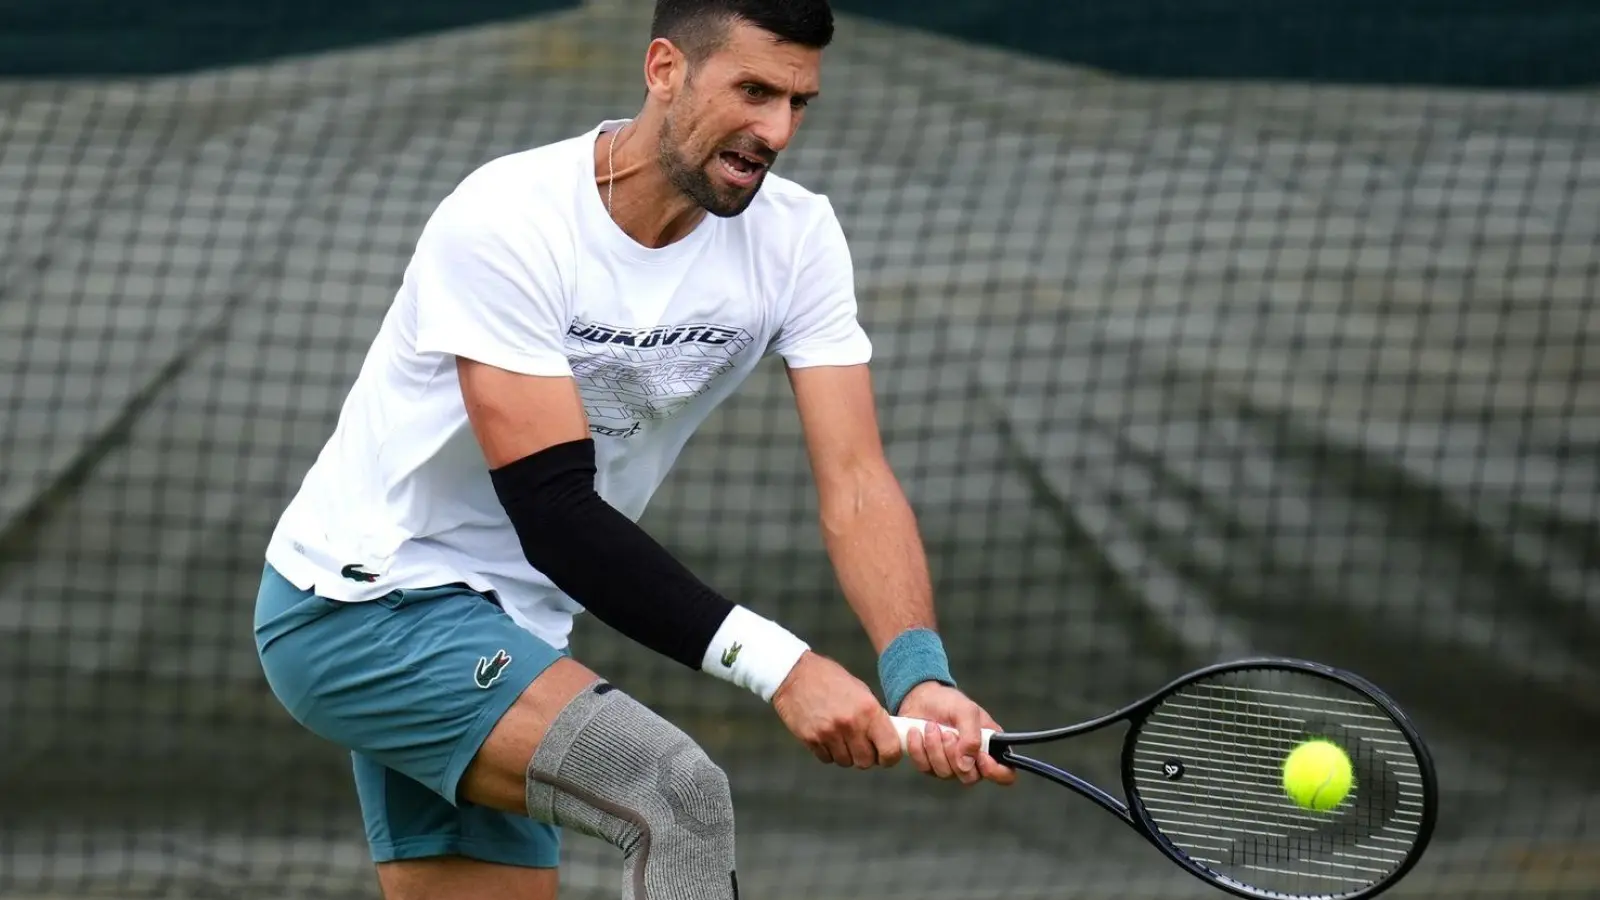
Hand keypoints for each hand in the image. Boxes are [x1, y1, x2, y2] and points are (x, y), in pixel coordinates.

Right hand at [772, 651, 903, 769]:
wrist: (795, 674)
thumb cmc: (831, 680)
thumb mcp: (860, 691)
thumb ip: (873, 716)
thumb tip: (886, 738)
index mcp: (868, 709)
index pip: (889, 749)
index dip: (890, 757)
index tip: (886, 756)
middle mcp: (850, 724)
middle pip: (866, 762)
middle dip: (866, 757)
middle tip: (862, 745)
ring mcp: (829, 733)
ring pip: (846, 762)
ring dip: (846, 754)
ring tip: (841, 736)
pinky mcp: (811, 739)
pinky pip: (827, 759)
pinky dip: (829, 752)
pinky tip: (826, 735)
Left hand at [897, 682, 1015, 786]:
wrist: (921, 699)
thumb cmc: (949, 702)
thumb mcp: (966, 710)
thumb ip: (972, 736)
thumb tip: (967, 763)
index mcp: (990, 747)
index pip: (1005, 774)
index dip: (996, 772)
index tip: (981, 757)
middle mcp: (973, 761)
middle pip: (970, 777)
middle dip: (955, 754)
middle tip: (948, 732)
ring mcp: (951, 766)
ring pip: (945, 773)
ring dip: (935, 747)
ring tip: (931, 726)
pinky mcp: (930, 766)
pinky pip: (925, 767)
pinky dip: (918, 748)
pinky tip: (917, 732)